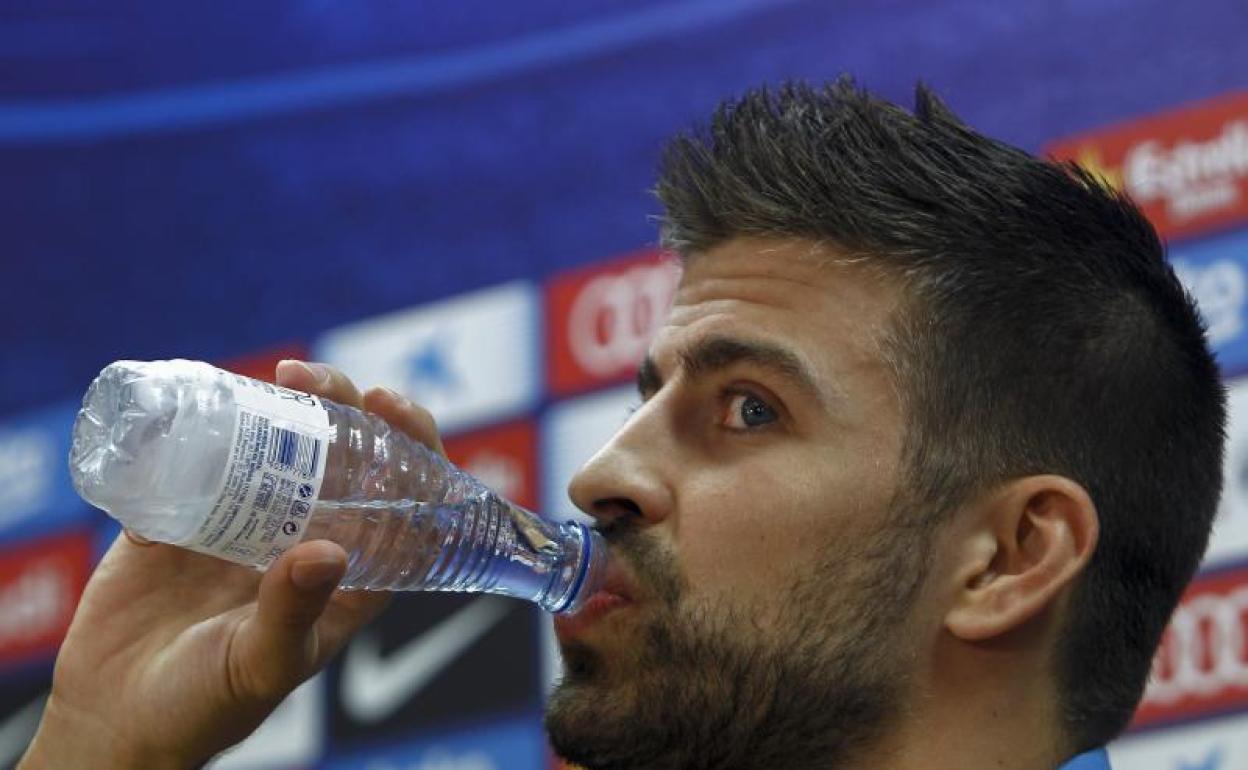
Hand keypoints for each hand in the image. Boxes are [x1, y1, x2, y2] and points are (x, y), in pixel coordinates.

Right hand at [20, 361, 445, 769]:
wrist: (110, 715)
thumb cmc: (203, 706)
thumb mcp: (260, 666)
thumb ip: (293, 616)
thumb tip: (328, 553)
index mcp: (348, 575)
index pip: (403, 502)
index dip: (412, 449)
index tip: (395, 409)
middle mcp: (307, 537)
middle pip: (347, 458)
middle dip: (348, 408)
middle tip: (321, 380)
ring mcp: (250, 519)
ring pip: (287, 445)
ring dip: (295, 403)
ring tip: (286, 377)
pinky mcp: (189, 510)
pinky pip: (211, 453)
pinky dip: (218, 418)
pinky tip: (218, 391)